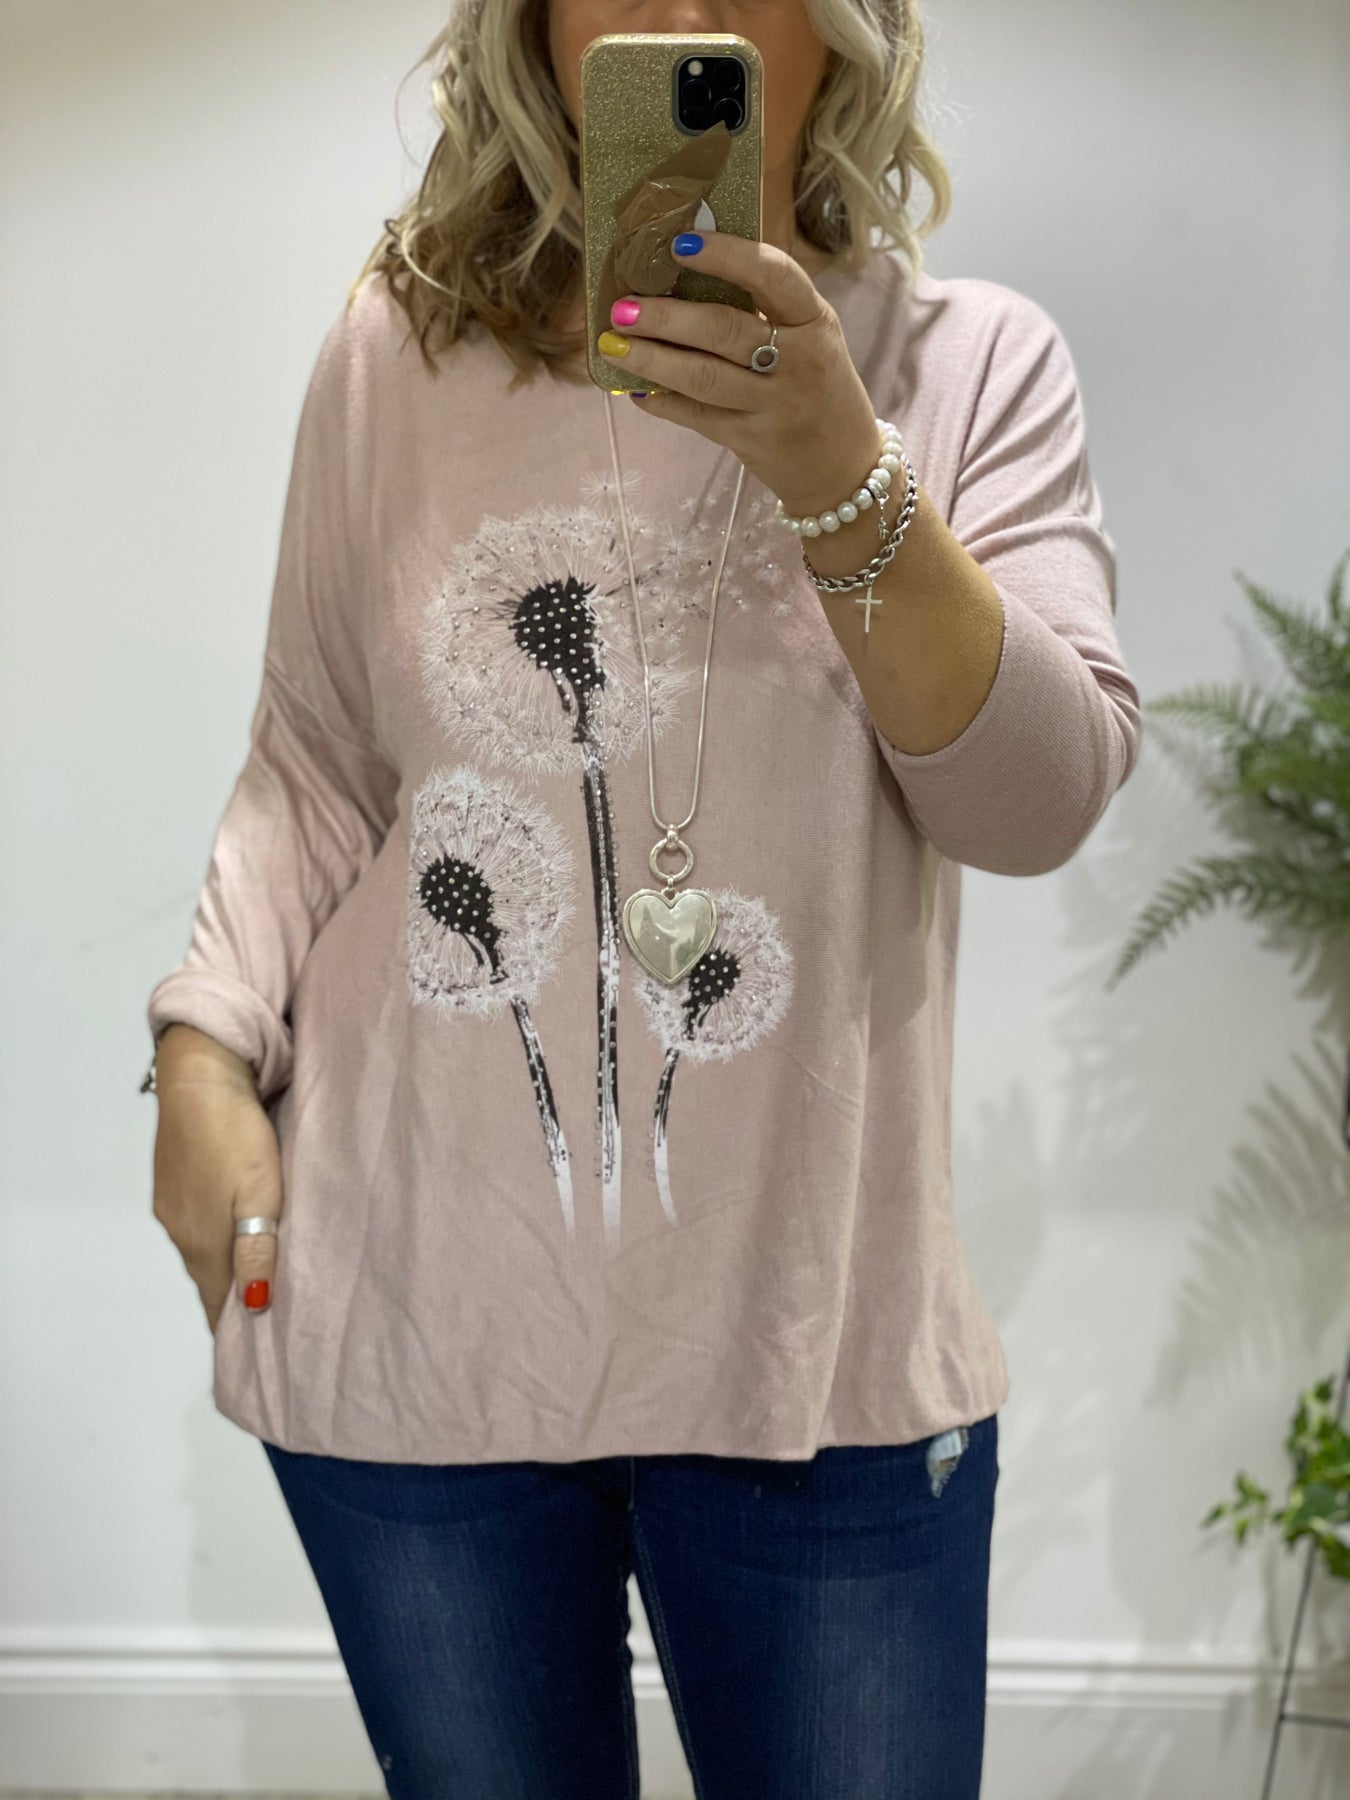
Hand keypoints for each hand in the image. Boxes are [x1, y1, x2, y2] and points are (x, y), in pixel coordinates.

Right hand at [150, 1025, 281, 1337]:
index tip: (255, 1353)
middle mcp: (180, 1232)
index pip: (217, 1304)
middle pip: (209, 1281)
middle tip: (264, 1322)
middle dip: (233, 1302)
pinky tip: (233, 1232)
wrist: (199, 1077)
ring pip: (203, 1252)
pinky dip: (215, 1239)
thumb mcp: (260, 1195)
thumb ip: (257, 1251)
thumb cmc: (236, 1135)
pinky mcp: (172, 1183)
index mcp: (203, 1242)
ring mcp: (172, 1206)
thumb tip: (255, 1308)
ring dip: (225, 1269)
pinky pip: (195, 1225)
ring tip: (254, 1281)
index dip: (235, 1328)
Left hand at [595, 229, 881, 519]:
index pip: (773, 275)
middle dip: (667, 317)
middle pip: (725, 330)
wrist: (843, 464)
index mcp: (815, 319)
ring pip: (704, 378)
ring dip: (652, 360)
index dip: (726, 256)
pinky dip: (661, 400)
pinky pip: (696, 416)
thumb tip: (684, 267)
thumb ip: (763, 305)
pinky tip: (633, 387)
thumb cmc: (816, 381)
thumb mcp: (809, 334)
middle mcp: (800, 361)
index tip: (678, 244)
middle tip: (623, 307)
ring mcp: (775, 405)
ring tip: (612, 345)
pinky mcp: (751, 439)